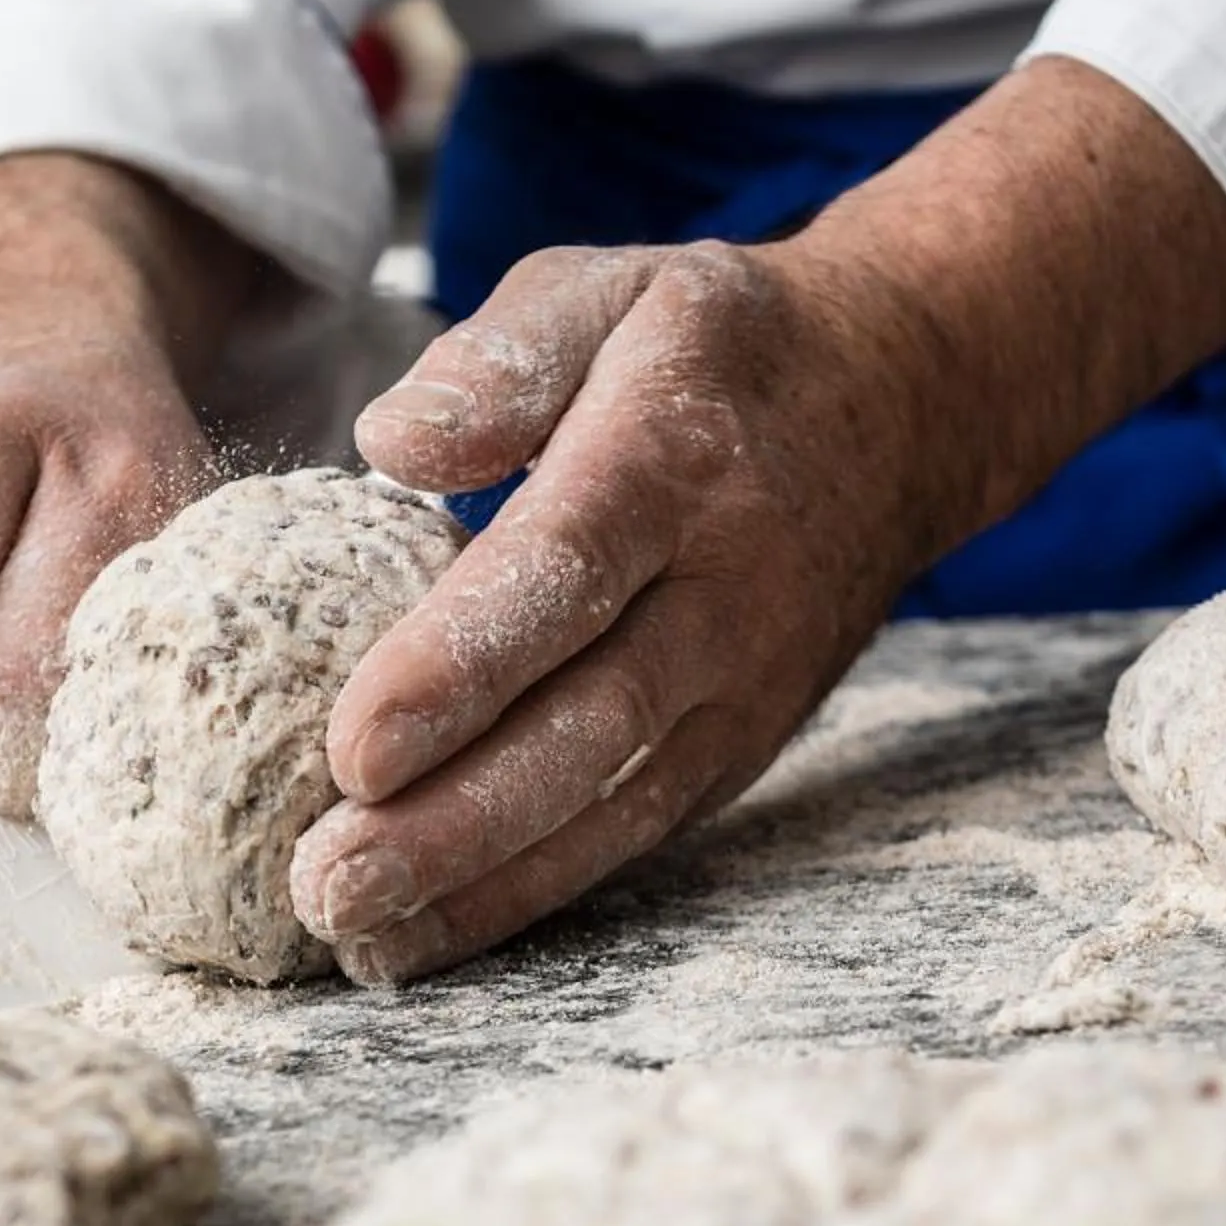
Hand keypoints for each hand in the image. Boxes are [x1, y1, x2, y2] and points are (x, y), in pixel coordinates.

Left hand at [292, 239, 952, 984]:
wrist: (898, 409)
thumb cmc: (711, 351)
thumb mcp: (612, 289)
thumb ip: (503, 353)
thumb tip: (391, 442)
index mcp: (675, 456)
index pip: (567, 572)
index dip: (460, 668)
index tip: (352, 747)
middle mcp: (725, 589)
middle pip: (590, 722)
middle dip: (455, 819)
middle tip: (327, 884)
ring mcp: (744, 685)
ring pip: (614, 804)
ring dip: (484, 882)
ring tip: (360, 937)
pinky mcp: (740, 748)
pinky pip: (633, 834)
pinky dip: (532, 894)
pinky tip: (428, 934)